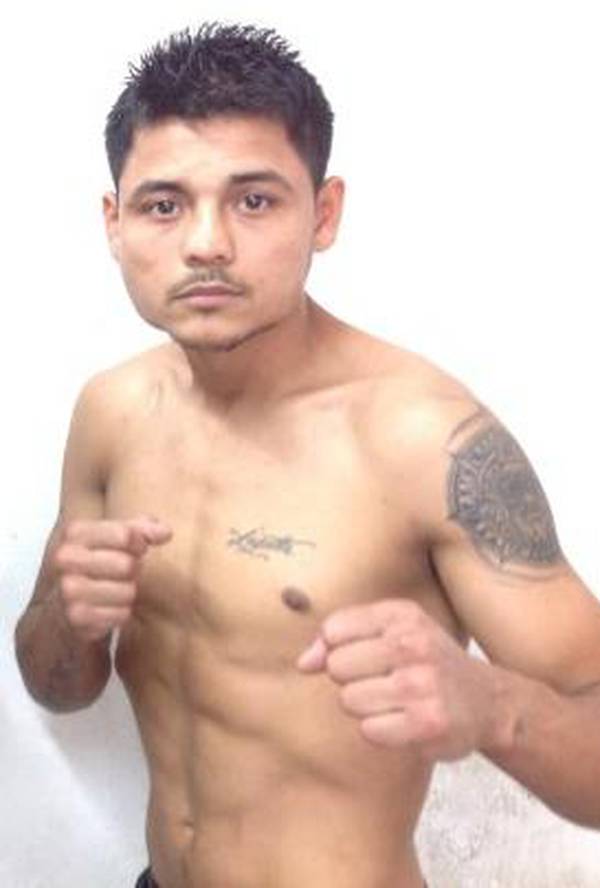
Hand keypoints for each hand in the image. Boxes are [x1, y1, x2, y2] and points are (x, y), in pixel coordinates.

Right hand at [54, 517, 171, 641]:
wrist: (62, 609)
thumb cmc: (95, 567)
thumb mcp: (112, 539)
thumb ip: (140, 529)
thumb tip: (165, 532)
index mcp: (75, 533)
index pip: (124, 534)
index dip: (139, 544)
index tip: (137, 548)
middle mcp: (66, 558)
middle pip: (127, 565)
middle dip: (132, 571)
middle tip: (122, 574)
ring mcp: (68, 588)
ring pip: (127, 591)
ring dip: (127, 594)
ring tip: (113, 591)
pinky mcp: (76, 617)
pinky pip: (121, 614)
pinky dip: (120, 613)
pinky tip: (107, 609)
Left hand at [297, 599, 504, 760]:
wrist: (487, 701)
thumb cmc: (427, 661)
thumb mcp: (391, 631)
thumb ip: (339, 637)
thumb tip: (302, 663)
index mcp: (401, 615)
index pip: (334, 629)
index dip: (337, 648)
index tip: (362, 655)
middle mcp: (412, 644)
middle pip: (337, 667)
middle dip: (351, 679)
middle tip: (384, 681)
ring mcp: (421, 684)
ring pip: (349, 700)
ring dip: (365, 708)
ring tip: (395, 701)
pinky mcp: (427, 723)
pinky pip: (369, 731)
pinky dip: (381, 732)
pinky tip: (405, 721)